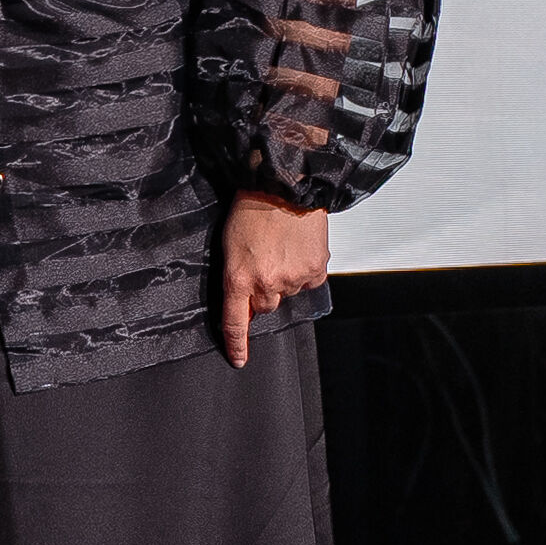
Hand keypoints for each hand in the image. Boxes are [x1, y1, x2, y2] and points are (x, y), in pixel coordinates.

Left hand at [219, 191, 328, 369]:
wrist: (283, 185)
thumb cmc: (251, 208)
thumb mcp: (229, 244)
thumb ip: (237, 277)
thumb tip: (246, 301)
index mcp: (238, 277)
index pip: (235, 322)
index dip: (236, 344)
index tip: (238, 359)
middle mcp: (266, 283)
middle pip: (265, 307)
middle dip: (263, 291)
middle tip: (264, 262)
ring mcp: (293, 278)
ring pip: (288, 293)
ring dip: (285, 277)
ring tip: (281, 248)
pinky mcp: (315, 270)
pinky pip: (309, 282)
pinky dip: (304, 270)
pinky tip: (298, 250)